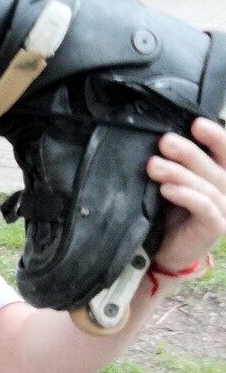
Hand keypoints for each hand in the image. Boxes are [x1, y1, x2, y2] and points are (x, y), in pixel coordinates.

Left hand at [147, 117, 225, 270]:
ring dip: (178, 173)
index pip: (224, 150)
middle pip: (213, 165)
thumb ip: (173, 163)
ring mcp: (224, 208)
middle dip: (188, 151)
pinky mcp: (216, 226)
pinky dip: (186, 195)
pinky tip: (167, 189)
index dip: (215, 136)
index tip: (196, 123)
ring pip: (205, 185)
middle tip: (165, 141)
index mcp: (219, 172)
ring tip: (154, 166)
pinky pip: (204, 207)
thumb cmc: (170, 210)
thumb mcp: (172, 181)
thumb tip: (158, 137)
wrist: (166, 249)